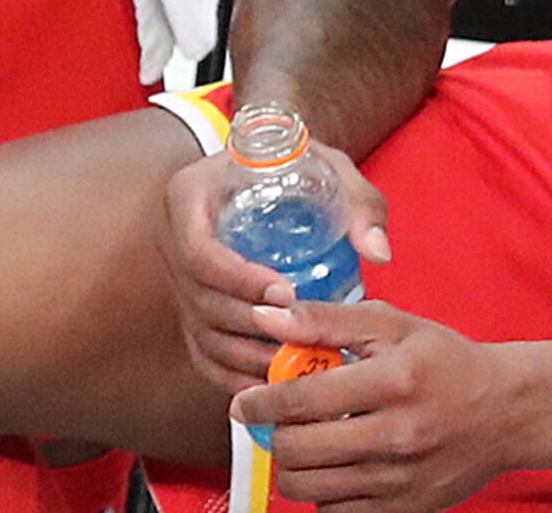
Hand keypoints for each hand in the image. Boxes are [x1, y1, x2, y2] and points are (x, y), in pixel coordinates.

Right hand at [160, 132, 387, 392]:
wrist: (267, 172)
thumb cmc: (296, 167)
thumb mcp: (331, 169)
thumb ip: (360, 203)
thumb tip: (378, 252)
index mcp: (188, 196)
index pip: (198, 251)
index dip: (239, 280)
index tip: (288, 292)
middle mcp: (173, 238)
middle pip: (200, 299)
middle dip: (251, 326)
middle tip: (302, 337)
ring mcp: (178, 277)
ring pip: (201, 332)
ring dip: (246, 357)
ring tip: (296, 363)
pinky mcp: (191, 307)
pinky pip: (201, 352)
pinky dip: (231, 375)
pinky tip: (271, 384)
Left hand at [231, 303, 551, 510]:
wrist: (508, 412)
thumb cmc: (445, 361)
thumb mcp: (390, 324)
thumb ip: (324, 319)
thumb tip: (265, 315)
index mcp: (392, 381)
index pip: (303, 400)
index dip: (261, 402)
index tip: (244, 403)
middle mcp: (398, 435)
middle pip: (300, 451)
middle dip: (274, 436)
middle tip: (274, 423)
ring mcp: (403, 480)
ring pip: (311, 488)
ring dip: (293, 466)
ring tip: (301, 443)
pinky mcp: (407, 508)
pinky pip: (337, 512)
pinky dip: (323, 492)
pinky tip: (333, 466)